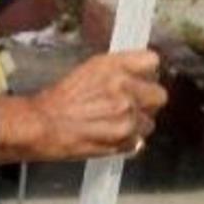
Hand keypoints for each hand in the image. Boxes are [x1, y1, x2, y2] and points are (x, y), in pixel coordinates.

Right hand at [0, 50, 166, 164]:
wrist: (44, 125)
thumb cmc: (60, 99)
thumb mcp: (90, 69)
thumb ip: (118, 70)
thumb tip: (138, 73)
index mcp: (115, 67)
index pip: (152, 62)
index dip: (147, 71)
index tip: (144, 76)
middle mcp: (125, 90)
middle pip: (159, 94)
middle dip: (148, 100)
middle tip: (133, 103)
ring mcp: (127, 117)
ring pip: (150, 121)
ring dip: (138, 123)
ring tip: (115, 122)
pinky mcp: (124, 141)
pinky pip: (140, 141)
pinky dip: (129, 140)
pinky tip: (111, 134)